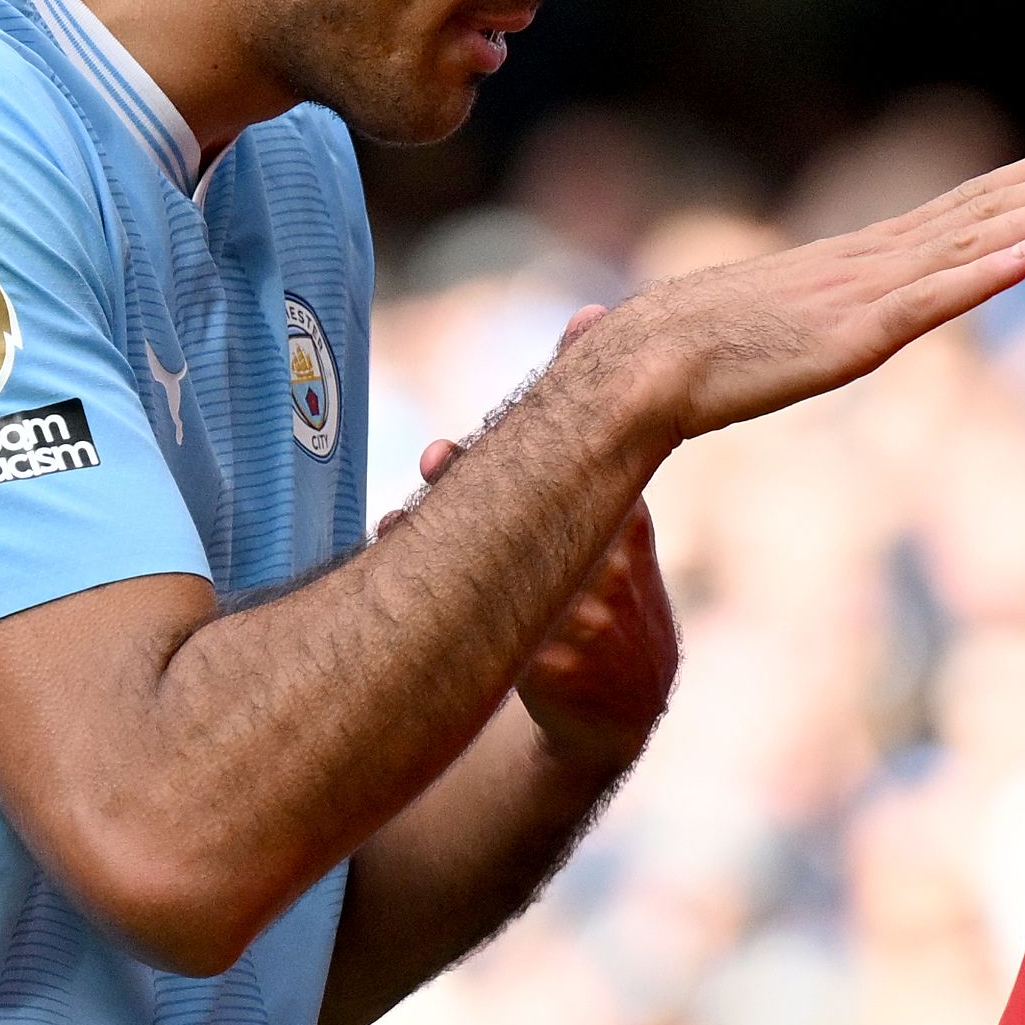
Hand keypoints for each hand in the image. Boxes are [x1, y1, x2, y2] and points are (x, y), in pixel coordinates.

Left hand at [440, 314, 680, 768]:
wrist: (625, 703)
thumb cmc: (609, 590)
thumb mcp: (620, 525)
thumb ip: (594, 446)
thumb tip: (586, 321)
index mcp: (630, 522)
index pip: (592, 457)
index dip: (547, 417)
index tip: (497, 404)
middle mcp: (617, 566)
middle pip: (537, 509)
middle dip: (474, 478)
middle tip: (436, 456)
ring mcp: (590, 618)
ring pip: (501, 569)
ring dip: (435, 540)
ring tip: (395, 523)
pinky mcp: (556, 669)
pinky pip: (486, 628)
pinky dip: (438, 602)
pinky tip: (398, 587)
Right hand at [581, 138, 1024, 439]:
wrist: (637, 368)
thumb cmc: (674, 355)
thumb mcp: (752, 335)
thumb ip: (772, 328)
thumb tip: (771, 329)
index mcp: (849, 265)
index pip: (950, 217)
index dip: (1016, 186)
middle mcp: (866, 265)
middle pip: (976, 216)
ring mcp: (862, 297)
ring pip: (970, 247)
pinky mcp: (853, 338)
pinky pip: (930, 304)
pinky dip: (983, 279)